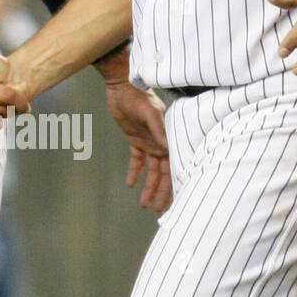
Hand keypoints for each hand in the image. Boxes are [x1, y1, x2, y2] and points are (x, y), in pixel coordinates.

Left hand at [105, 81, 172, 211]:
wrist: (123, 86)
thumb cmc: (139, 97)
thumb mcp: (150, 113)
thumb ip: (157, 129)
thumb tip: (165, 148)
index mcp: (168, 138)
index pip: (173, 165)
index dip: (173, 183)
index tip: (172, 201)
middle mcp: (161, 142)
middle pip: (163, 173)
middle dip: (161, 192)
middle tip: (157, 210)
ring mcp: (149, 142)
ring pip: (151, 170)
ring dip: (148, 187)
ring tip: (144, 205)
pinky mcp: (136, 139)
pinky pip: (136, 160)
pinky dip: (134, 172)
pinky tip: (131, 184)